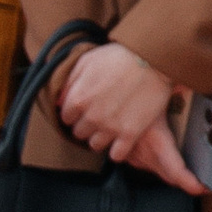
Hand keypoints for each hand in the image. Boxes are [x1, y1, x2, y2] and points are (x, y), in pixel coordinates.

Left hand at [54, 40, 200, 188]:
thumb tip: (57, 101)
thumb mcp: (87, 61)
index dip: (75, 112)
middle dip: (87, 125)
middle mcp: (91, 117)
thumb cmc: (120, 56)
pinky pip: (117, 155)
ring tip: (111, 126)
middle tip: (100, 115)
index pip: (66, 118)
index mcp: (78, 99)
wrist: (154, 59)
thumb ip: (69, 82)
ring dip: (101, 137)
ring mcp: (110, 127)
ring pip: (95, 145)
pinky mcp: (130, 134)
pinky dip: (118, 150)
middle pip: (80, 133)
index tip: (86, 108)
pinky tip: (122, 139)